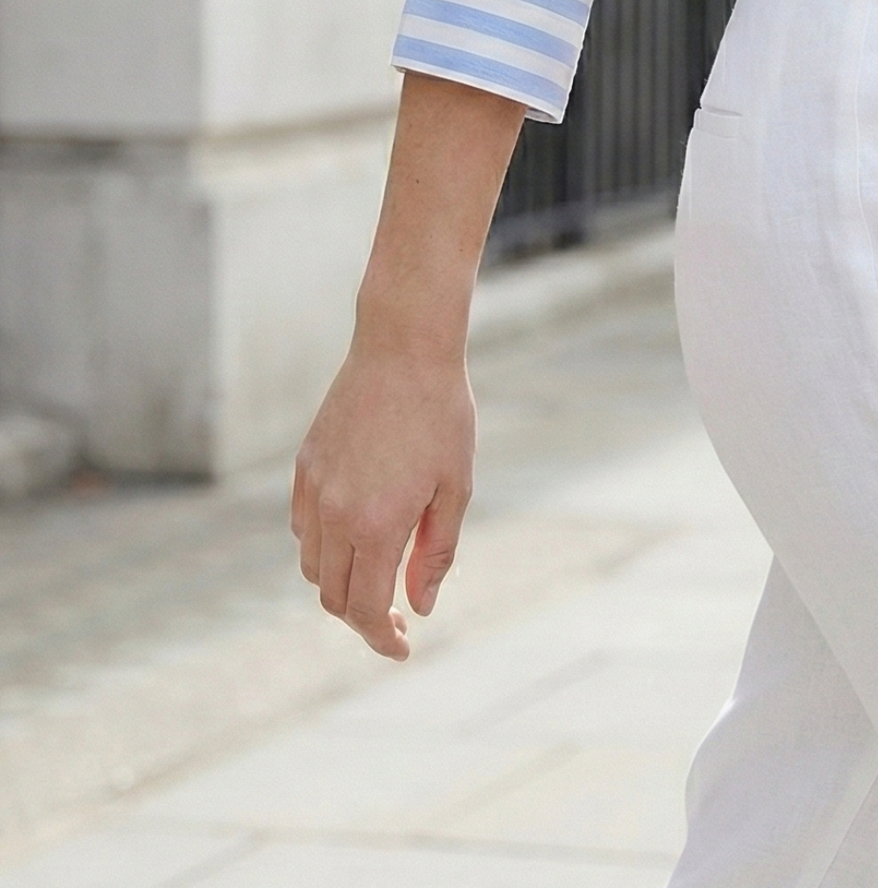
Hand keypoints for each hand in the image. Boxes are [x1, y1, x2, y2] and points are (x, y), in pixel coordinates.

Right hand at [290, 335, 475, 659]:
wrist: (404, 349)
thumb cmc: (442, 415)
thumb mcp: (456, 486)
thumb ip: (435, 552)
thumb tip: (416, 606)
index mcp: (377, 524)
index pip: (364, 608)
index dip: (380, 638)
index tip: (402, 648)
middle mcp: (335, 514)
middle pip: (332, 596)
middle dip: (362, 617)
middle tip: (396, 616)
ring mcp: (313, 490)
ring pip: (312, 566)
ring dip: (340, 583)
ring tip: (380, 573)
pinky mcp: (304, 467)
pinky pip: (302, 528)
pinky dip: (323, 546)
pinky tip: (356, 534)